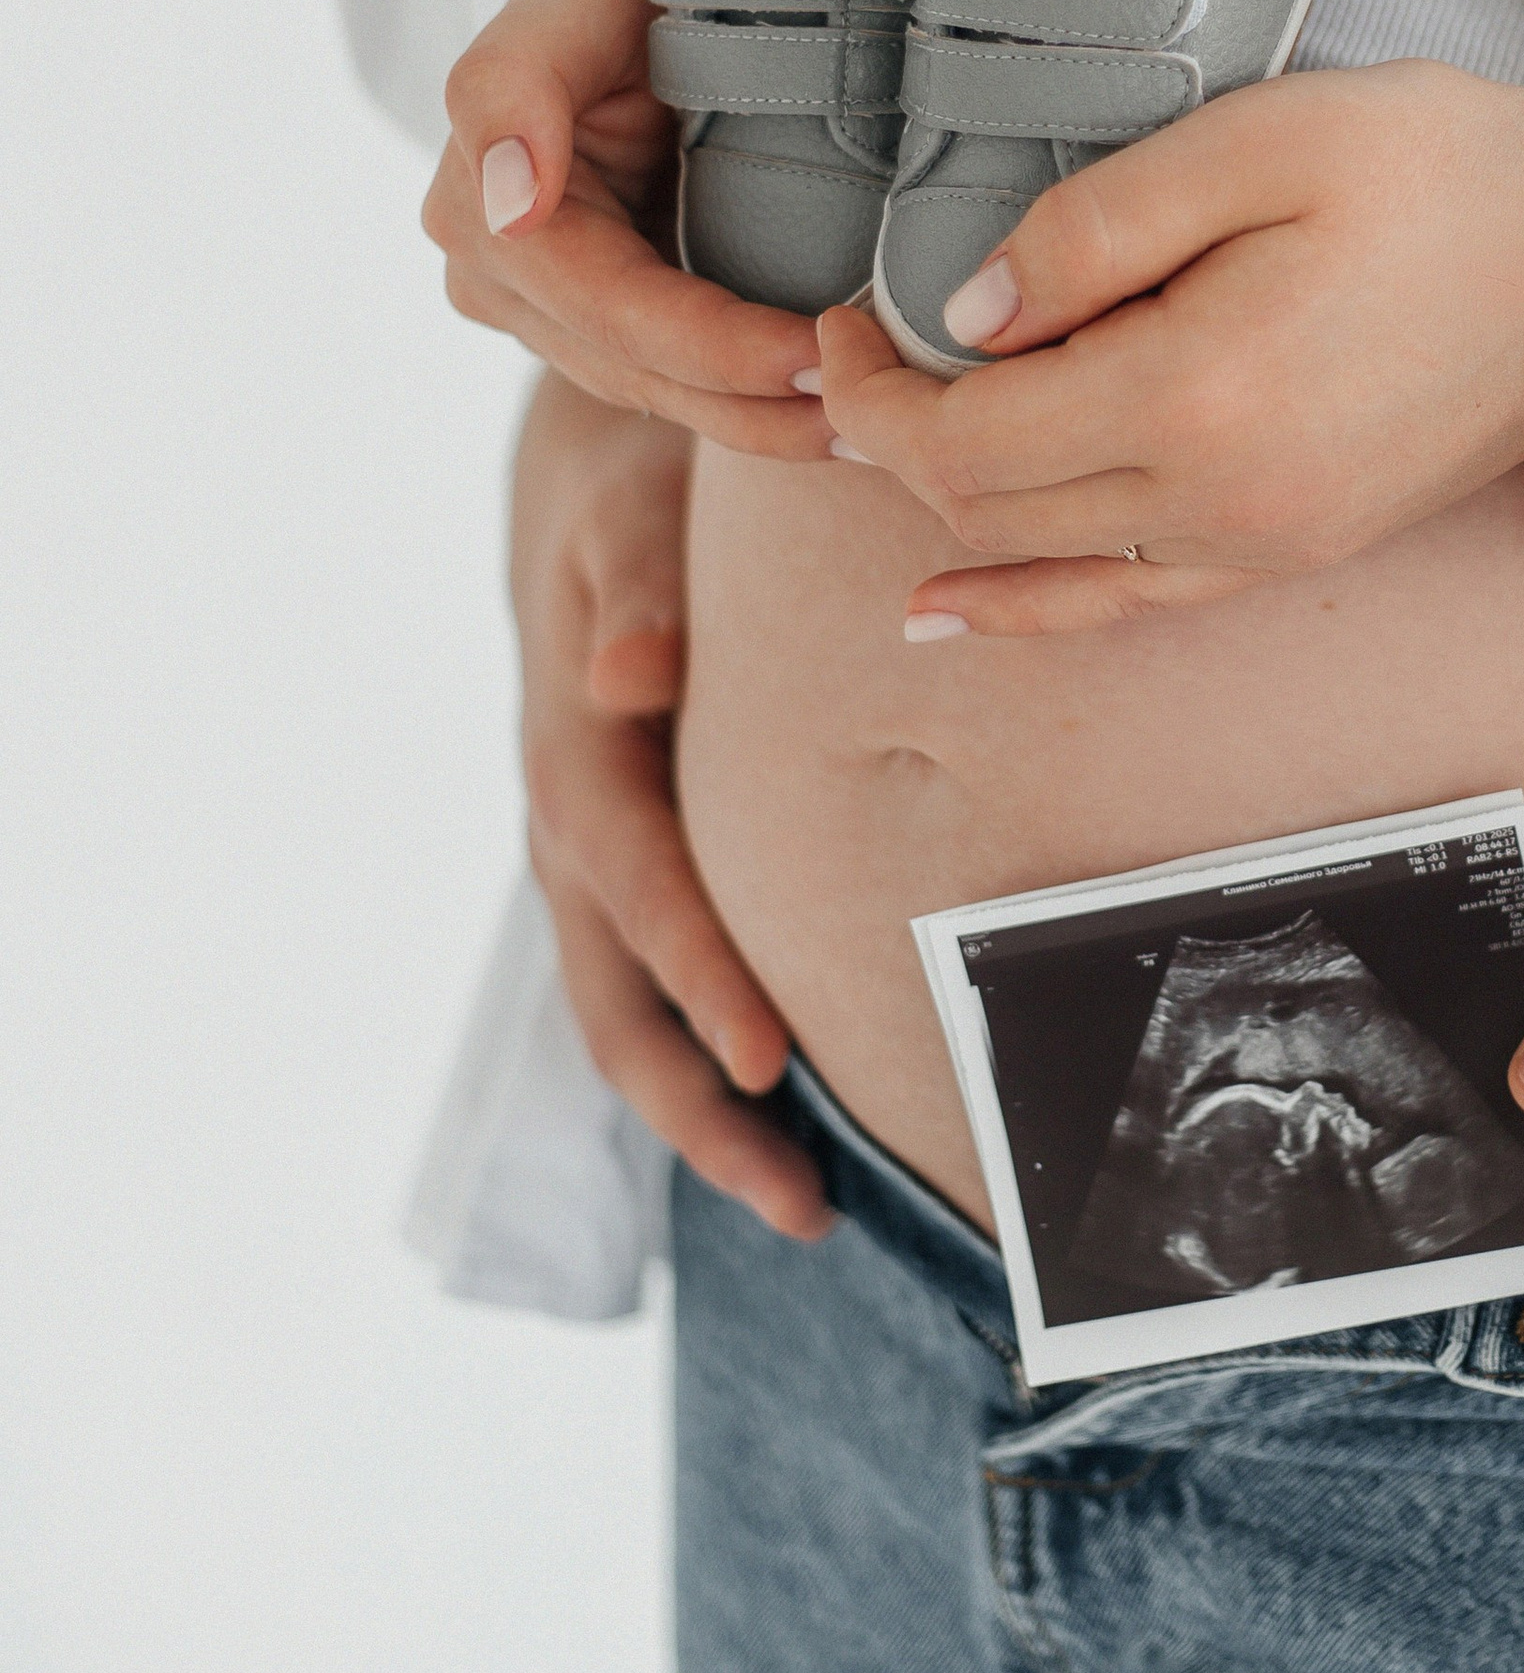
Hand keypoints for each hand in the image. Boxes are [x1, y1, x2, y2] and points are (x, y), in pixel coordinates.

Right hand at [426, 0, 830, 457]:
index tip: (819, 359)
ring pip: (663, 398)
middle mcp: (494, 279)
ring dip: (765, 424)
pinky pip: (680, 389)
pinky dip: (757, 405)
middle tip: (872, 416)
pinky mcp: (600, 331)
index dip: (714, 349)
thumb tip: (504, 209)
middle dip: (754, 403)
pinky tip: (836, 416)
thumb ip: (513, 80)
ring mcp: (542, 316)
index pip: (608, 311)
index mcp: (475, 208)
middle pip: (638, 371)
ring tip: (872, 431)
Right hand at [513, 370, 829, 1239]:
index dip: (695, 972)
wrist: (591, 466)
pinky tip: (784, 1121)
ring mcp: (588, 854)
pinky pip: (647, 983)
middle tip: (798, 1203)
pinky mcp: (622, 861)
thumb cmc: (637, 477)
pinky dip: (700, 1056)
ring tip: (803, 1207)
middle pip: (613, 997)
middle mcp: (571, 820)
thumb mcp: (635, 502)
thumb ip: (645, 583)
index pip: (635, 880)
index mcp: (578, 743)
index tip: (766, 1062)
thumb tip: (628, 673)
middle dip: (696, 1110)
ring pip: (624, 1013)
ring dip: (699, 1117)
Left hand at [818, 65, 1523, 636]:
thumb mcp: (1261, 139)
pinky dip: (1026, 609)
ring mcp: (1262, 542)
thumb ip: (1097, 225)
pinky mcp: (1296, 550)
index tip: (841, 317)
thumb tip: (967, 308)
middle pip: (984, 509)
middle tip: (857, 352)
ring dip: (945, 508)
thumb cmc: (1453, 176)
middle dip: (890, 440)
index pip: (961, 437)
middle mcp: (1220, 499)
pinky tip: (952, 611)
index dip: (871, 388)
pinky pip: (1127, 606)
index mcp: (1197, 393)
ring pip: (1043, 563)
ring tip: (882, 439)